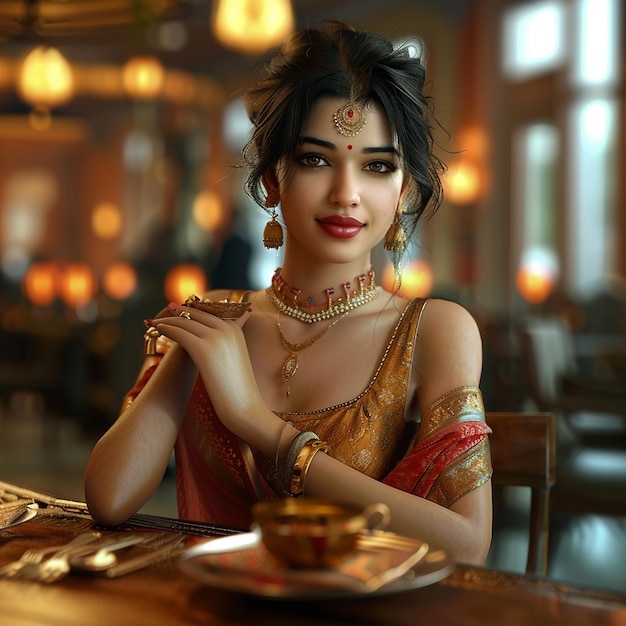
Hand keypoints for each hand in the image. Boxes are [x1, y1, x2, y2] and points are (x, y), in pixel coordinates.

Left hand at [154, 302, 264, 434]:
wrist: (243, 406)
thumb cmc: (237, 387)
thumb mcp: (234, 357)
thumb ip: (225, 343)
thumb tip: (211, 342)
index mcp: (235, 328)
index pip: (209, 311)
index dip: (192, 310)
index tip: (179, 311)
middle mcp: (227, 328)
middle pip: (196, 313)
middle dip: (178, 312)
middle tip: (164, 311)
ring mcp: (216, 337)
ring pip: (185, 322)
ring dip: (168, 320)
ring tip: (155, 322)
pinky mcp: (203, 348)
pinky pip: (179, 333)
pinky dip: (166, 329)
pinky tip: (158, 330)